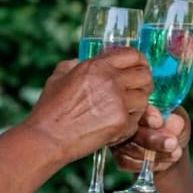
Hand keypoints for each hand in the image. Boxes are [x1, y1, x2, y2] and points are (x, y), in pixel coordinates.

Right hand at [22, 47, 152, 163]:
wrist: (47, 138)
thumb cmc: (50, 110)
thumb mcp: (58, 77)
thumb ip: (73, 65)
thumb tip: (79, 62)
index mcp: (96, 65)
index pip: (132, 54)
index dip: (139, 62)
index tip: (138, 69)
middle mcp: (110, 80)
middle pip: (145, 75)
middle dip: (143, 84)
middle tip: (135, 92)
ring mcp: (118, 101)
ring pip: (144, 99)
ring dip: (136, 107)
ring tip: (121, 113)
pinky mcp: (121, 122)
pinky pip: (136, 121)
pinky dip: (128, 126)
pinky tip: (114, 128)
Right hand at [112, 106, 190, 175]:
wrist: (170, 148)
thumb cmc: (174, 128)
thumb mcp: (180, 121)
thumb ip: (175, 121)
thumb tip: (172, 125)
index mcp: (139, 104)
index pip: (137, 108)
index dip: (147, 115)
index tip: (159, 122)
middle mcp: (124, 119)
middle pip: (131, 130)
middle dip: (153, 139)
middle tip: (172, 143)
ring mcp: (119, 137)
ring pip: (129, 148)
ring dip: (154, 154)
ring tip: (175, 153)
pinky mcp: (119, 155)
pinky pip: (126, 162)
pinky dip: (145, 165)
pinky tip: (163, 162)